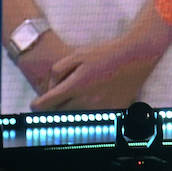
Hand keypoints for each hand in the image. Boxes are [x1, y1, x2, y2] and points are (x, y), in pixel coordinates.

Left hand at [30, 29, 167, 111]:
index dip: (37, 105)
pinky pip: (95, 116)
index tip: (35, 105)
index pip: (46, 104)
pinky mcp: (112, 111)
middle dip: (55, 107)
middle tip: (59, 98)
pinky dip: (90, 111)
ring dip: (72, 110)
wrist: (136, 56)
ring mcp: (100, 108)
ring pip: (76, 117)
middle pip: (60, 113)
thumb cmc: (106, 53)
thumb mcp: (78, 54)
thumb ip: (58, 70)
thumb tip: (52, 87)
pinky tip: (95, 98)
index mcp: (75, 86)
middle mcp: (85, 101)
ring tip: (77, 97)